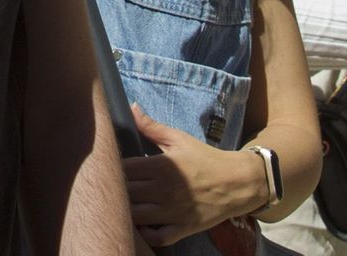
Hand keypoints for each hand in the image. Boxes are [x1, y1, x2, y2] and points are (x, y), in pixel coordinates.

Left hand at [124, 105, 264, 242]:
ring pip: (137, 216)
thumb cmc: (205, 158)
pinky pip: (158, 238)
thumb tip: (131, 107)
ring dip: (127, 210)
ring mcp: (173, 213)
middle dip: (117, 188)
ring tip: (124, 202)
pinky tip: (141, 224)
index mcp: (160, 167)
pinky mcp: (183, 229)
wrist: (237, 183)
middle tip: (114, 184)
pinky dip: (146, 234)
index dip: (113, 167)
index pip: (124, 169)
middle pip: (126, 193)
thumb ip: (152, 126)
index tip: (110, 164)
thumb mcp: (178, 138)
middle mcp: (163, 191)